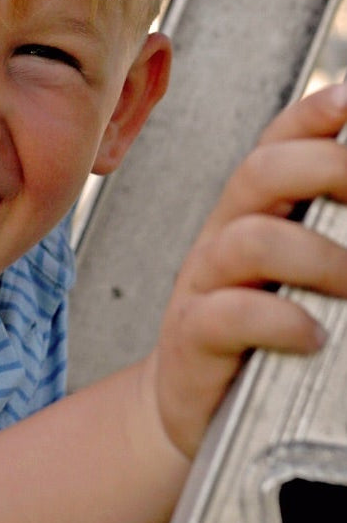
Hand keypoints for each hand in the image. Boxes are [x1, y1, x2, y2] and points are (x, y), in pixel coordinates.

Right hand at [154, 82, 346, 458]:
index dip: (313, 116)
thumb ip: (330, 238)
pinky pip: (230, 314)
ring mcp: (203, 286)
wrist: (191, 407)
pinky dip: (281, 320)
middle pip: (260, 172)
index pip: (276, 144)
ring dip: (316, 257)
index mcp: (251, 214)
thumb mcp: (295, 278)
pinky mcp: (193, 337)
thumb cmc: (257, 339)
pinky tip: (314, 336)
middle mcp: (223, 238)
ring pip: (250, 240)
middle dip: (323, 168)